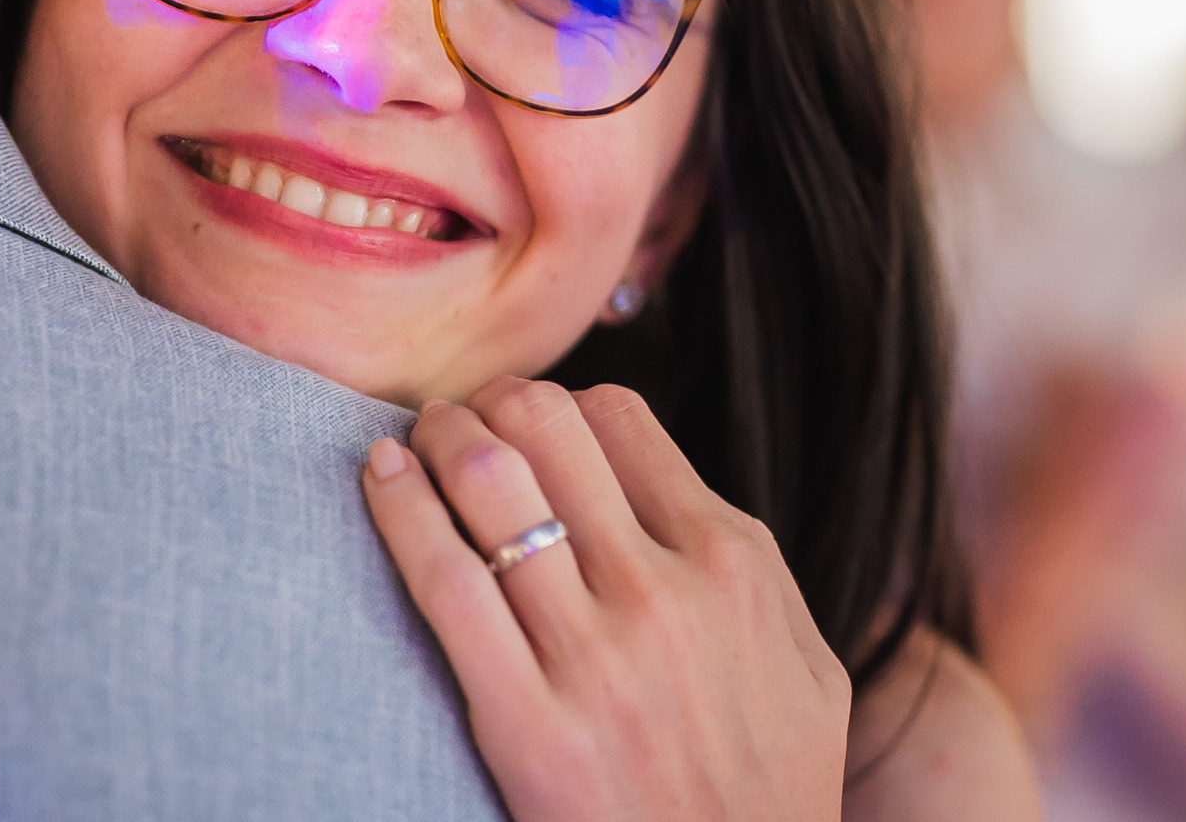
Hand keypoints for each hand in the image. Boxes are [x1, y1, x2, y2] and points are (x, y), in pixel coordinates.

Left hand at [363, 378, 850, 821]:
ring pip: (488, 479)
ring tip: (411, 440)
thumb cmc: (769, 793)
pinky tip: (379, 477)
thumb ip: (754, 573)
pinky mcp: (524, 722)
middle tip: (455, 419)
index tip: (520, 419)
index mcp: (731, 563)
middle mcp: (664, 591)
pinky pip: (444, 577)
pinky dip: (399, 506)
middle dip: (486, 402)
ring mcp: (592, 655)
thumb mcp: (806, 670)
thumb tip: (681, 493)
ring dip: (434, 436)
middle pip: (545, 425)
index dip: (556, 402)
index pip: (618, 418)